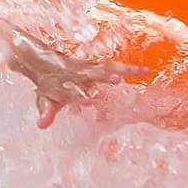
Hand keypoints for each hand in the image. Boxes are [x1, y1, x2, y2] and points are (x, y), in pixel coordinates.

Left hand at [27, 55, 148, 128]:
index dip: (78, 95)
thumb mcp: (44, 100)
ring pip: (106, 67)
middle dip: (103, 77)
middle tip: (117, 79)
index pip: (71, 90)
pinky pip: (114, 67)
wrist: (42, 62)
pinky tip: (146, 70)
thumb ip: (46, 112)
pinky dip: (129, 69)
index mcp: (64, 84)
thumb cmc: (47, 87)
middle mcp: (77, 74)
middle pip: (91, 74)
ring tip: (143, 71)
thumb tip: (41, 125)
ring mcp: (87, 68)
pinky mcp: (95, 66)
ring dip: (122, 69)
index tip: (87, 100)